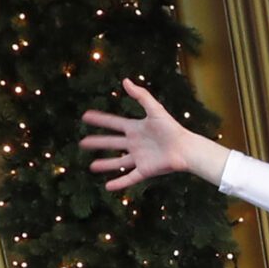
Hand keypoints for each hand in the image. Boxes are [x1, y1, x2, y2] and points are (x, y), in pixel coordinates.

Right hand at [77, 79, 218, 191]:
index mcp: (136, 128)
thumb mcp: (155, 110)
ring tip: (92, 166)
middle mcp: (135, 143)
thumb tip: (126, 81)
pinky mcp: (145, 170)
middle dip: (98, 142)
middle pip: (112, 142)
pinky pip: (129, 177)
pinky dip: (119, 183)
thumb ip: (141, 96)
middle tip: (82, 143)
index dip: (100, 119)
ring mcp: (139, 158)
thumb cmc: (172, 128)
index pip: (114, 123)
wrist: (186, 148)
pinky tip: (107, 187)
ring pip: (118, 162)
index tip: (86, 116)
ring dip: (105, 164)